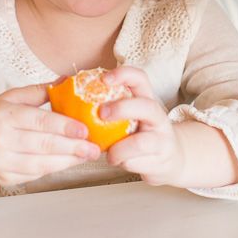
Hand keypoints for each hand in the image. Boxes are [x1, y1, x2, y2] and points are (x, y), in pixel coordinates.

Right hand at [0, 84, 100, 186]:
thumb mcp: (9, 99)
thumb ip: (37, 92)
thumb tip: (67, 81)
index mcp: (3, 115)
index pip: (39, 121)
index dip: (64, 126)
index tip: (85, 129)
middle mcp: (0, 139)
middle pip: (43, 144)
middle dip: (73, 147)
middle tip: (94, 147)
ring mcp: (1, 162)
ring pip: (41, 163)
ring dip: (68, 161)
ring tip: (86, 156)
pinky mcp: (5, 179)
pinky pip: (35, 175)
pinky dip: (54, 169)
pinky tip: (68, 162)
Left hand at [99, 67, 188, 186]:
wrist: (171, 159)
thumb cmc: (139, 134)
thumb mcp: (128, 117)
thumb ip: (107, 107)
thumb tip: (67, 97)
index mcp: (147, 100)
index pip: (140, 79)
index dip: (123, 74)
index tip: (103, 78)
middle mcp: (158, 117)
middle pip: (146, 106)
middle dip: (122, 109)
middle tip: (101, 115)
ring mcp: (162, 139)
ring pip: (141, 142)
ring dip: (119, 149)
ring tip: (110, 154)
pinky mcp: (162, 161)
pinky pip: (137, 163)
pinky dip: (124, 163)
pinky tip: (120, 162)